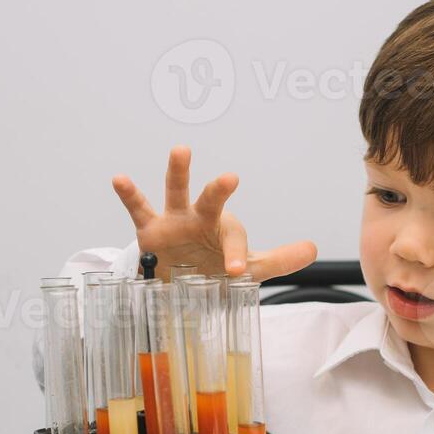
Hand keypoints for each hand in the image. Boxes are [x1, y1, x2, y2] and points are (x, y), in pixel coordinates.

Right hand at [111, 145, 317, 280]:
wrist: (178, 283)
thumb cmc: (214, 268)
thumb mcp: (249, 268)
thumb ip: (279, 260)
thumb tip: (314, 248)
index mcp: (225, 228)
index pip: (234, 239)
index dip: (235, 253)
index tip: (234, 270)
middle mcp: (201, 219)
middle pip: (211, 201)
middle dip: (220, 191)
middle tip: (231, 178)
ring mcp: (175, 220)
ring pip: (177, 191)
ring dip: (179, 171)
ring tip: (181, 150)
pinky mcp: (150, 229)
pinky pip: (139, 208)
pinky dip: (128, 194)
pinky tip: (119, 179)